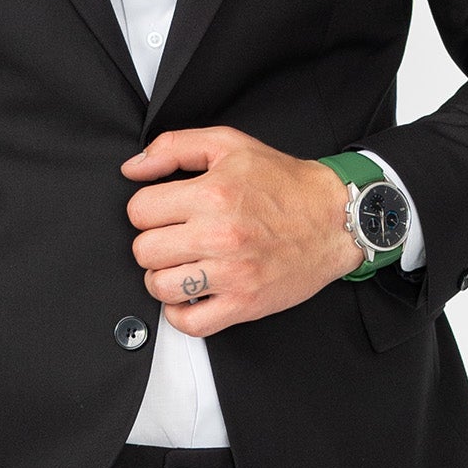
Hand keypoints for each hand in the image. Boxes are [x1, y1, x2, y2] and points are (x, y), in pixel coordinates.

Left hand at [120, 128, 359, 335]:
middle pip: (144, 250)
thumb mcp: (229, 145)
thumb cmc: (285, 184)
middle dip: (153, 243)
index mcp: (213, 193)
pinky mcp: (244, 304)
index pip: (139, 210)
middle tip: (174, 239)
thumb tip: (133, 168)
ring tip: (182, 266)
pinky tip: (191, 294)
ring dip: (163, 278)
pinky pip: (190, 322)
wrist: (335, 219)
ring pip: (159, 287)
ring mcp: (231, 274)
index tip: (164, 212)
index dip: (147, 210)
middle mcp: (220, 234)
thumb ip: (174, 147)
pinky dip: (180, 313)